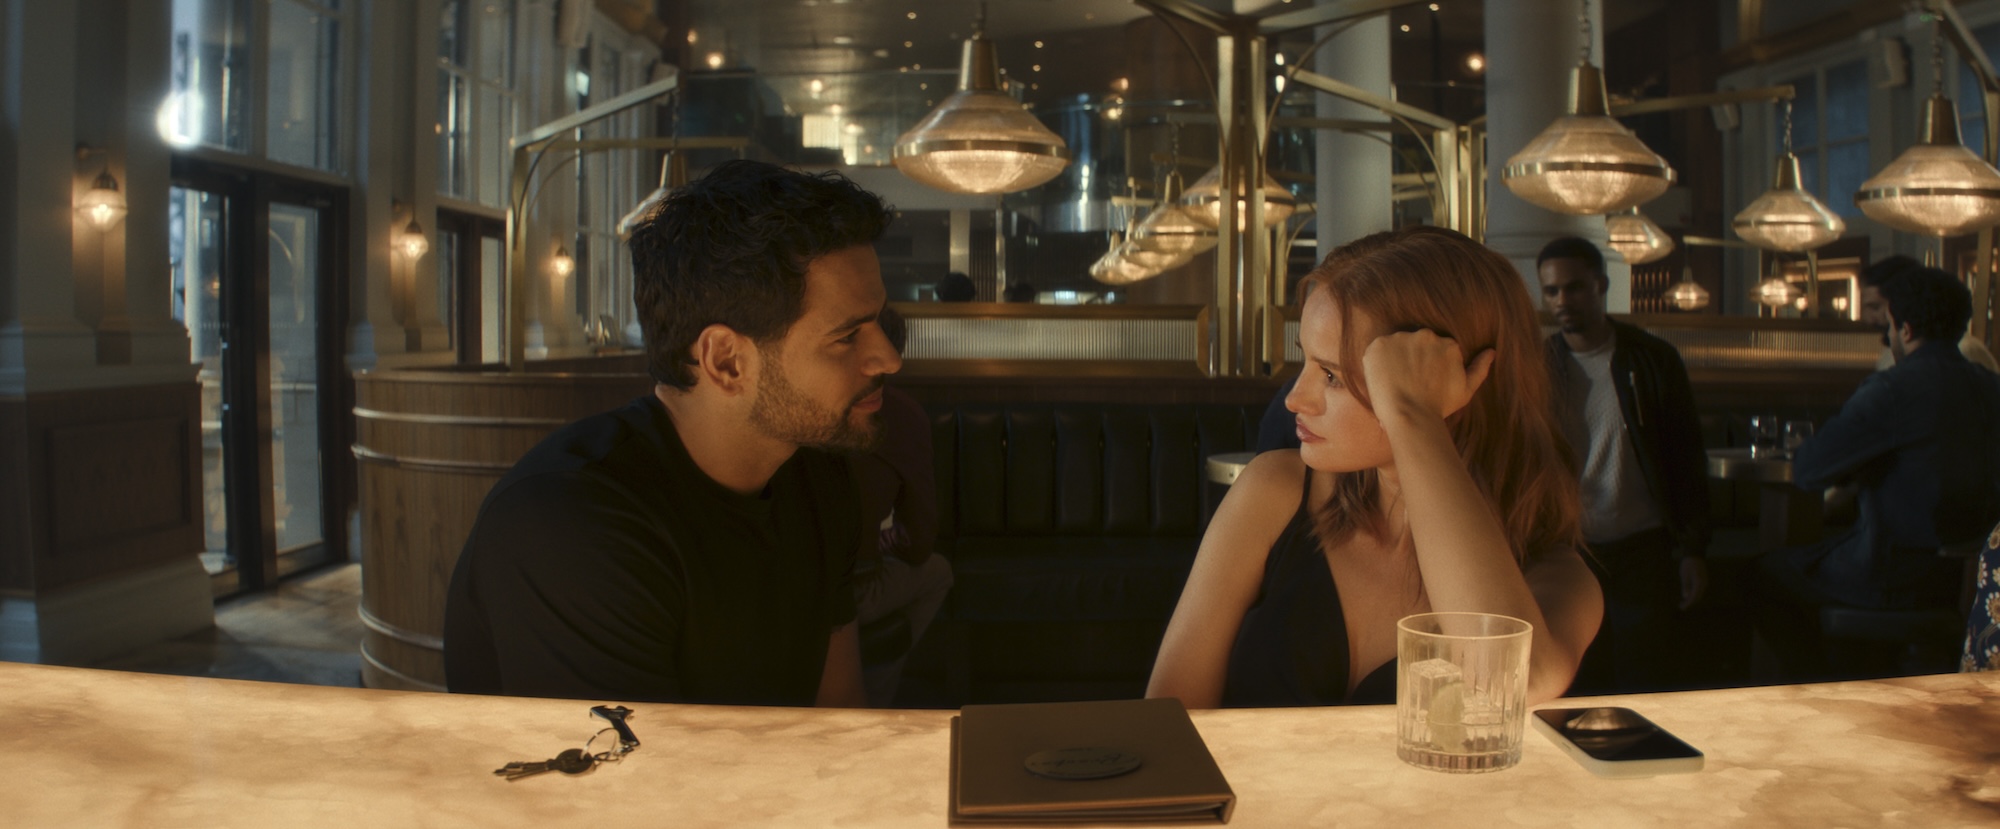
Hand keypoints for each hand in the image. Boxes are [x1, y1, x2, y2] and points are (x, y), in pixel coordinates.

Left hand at [1361, 329, 1494, 421]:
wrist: (1410, 416)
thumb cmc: (1439, 406)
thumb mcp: (1466, 389)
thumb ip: (1480, 368)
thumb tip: (1491, 352)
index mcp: (1448, 344)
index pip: (1434, 349)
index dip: (1426, 365)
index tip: (1422, 381)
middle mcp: (1426, 335)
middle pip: (1416, 343)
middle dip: (1411, 359)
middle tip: (1407, 382)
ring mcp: (1402, 338)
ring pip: (1396, 345)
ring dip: (1394, 359)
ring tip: (1395, 382)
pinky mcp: (1380, 344)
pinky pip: (1377, 349)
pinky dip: (1377, 362)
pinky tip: (1382, 379)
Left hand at [1678, 557, 1707, 609]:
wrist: (1695, 553)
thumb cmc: (1688, 564)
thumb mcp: (1684, 575)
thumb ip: (1685, 586)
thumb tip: (1686, 597)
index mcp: (1699, 582)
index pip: (1694, 597)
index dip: (1688, 604)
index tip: (1682, 608)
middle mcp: (1704, 584)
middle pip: (1697, 597)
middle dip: (1689, 603)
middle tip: (1681, 607)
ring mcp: (1704, 582)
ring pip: (1699, 594)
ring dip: (1691, 599)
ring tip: (1683, 603)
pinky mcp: (1703, 580)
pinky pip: (1699, 590)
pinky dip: (1694, 594)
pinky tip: (1687, 596)